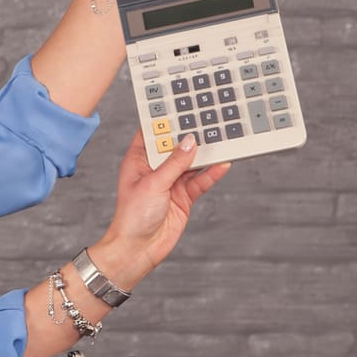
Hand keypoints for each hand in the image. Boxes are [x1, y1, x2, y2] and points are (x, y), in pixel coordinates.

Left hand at [94, 132, 229, 283]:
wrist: (139, 249)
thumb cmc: (133, 216)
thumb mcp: (153, 184)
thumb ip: (174, 163)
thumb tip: (190, 141)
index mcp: (138, 160)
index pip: (152, 134)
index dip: (164, 121)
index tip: (181, 106)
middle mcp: (154, 169)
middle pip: (175, 147)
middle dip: (190, 136)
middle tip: (208, 120)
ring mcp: (170, 183)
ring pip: (191, 163)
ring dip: (204, 154)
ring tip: (221, 138)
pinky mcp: (183, 197)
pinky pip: (200, 181)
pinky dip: (211, 174)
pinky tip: (223, 164)